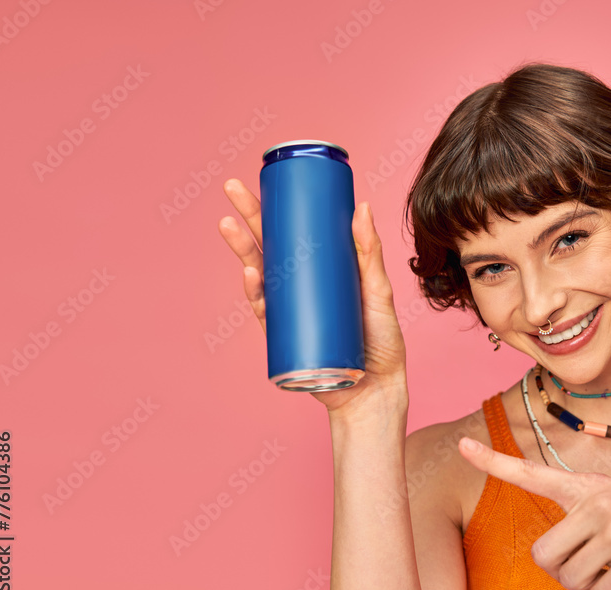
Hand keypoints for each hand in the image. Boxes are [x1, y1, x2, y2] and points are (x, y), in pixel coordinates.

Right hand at [218, 178, 407, 414]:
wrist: (376, 390)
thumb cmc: (381, 342)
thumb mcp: (378, 291)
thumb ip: (369, 253)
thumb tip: (361, 207)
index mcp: (322, 271)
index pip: (294, 232)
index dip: (276, 207)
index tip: (264, 179)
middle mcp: (302, 288)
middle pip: (270, 246)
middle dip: (249, 218)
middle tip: (233, 189)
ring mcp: (292, 311)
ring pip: (260, 275)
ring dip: (242, 250)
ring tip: (229, 225)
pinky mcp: (287, 337)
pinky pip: (266, 313)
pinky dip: (257, 293)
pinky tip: (251, 273)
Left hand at [457, 437, 610, 589]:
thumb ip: (582, 514)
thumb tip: (549, 560)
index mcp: (588, 485)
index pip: (531, 472)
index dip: (492, 461)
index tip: (462, 444)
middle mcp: (597, 503)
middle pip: (541, 556)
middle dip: (558, 571)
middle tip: (581, 566)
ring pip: (568, 580)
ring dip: (583, 588)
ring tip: (605, 574)